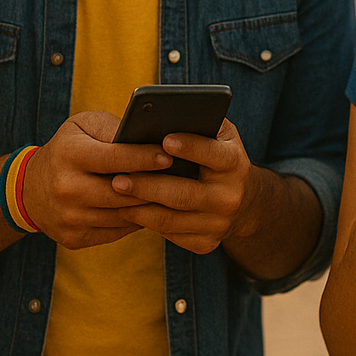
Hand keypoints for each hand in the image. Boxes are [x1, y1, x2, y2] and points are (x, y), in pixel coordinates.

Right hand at [21, 111, 172, 248]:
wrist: (29, 189)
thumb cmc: (68, 149)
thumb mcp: (83, 126)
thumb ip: (113, 128)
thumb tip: (146, 136)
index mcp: (69, 155)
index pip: (115, 158)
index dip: (144, 158)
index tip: (170, 156)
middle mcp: (66, 189)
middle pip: (123, 191)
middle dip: (155, 184)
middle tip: (180, 178)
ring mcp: (69, 218)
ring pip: (123, 214)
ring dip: (150, 205)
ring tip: (173, 194)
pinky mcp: (73, 238)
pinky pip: (117, 230)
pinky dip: (136, 220)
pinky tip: (150, 208)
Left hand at [111, 117, 258, 253]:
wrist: (241, 200)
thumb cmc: (217, 156)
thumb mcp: (219, 135)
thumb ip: (199, 123)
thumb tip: (163, 112)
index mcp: (235, 163)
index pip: (213, 154)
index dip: (190, 147)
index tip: (164, 140)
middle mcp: (231, 196)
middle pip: (183, 194)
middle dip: (148, 186)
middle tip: (117, 179)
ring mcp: (219, 223)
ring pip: (171, 219)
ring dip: (139, 208)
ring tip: (114, 195)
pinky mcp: (207, 243)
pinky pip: (170, 234)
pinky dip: (146, 223)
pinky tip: (127, 211)